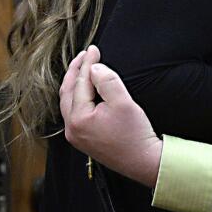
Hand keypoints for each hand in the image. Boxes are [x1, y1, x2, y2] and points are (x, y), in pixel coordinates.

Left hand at [60, 46, 162, 186]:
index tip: (94, 49)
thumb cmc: (135, 135)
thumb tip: (94, 67)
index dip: (87, 63)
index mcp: (78, 119)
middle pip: (67, 92)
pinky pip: (74, 112)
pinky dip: (78, 97)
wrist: (144, 162)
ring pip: (69, 103)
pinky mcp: (83, 139)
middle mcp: (72, 129)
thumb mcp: (123, 102)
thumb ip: (107, 81)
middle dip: (75, 71)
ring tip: (83, 68)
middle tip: (85, 55)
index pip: (80, 83)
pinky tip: (86, 89)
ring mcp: (76, 136)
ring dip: (75, 84)